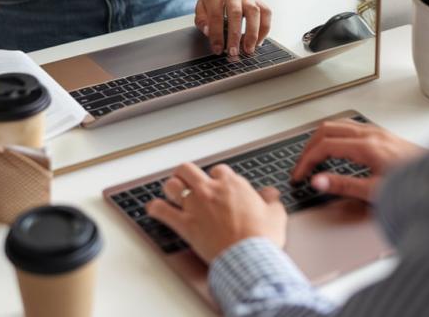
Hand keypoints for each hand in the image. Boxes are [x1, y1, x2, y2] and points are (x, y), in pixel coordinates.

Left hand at [146, 163, 286, 263]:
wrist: (250, 257)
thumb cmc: (262, 237)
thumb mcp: (275, 214)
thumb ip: (271, 200)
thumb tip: (270, 193)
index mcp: (232, 185)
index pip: (218, 170)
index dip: (216, 177)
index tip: (217, 185)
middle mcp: (210, 190)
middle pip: (188, 169)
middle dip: (185, 173)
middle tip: (186, 180)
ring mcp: (195, 206)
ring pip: (172, 185)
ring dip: (170, 188)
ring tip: (171, 192)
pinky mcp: (185, 224)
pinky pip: (163, 212)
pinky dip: (156, 210)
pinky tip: (153, 210)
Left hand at [195, 0, 270, 55]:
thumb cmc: (214, 1)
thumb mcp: (201, 7)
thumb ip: (202, 20)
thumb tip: (208, 32)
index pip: (216, 16)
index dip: (217, 35)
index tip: (217, 49)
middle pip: (236, 14)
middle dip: (235, 36)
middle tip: (233, 52)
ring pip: (254, 12)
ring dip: (252, 33)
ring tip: (248, 50)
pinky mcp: (259, 1)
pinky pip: (266, 14)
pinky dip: (264, 29)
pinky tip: (257, 42)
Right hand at [291, 120, 426, 201]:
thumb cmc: (415, 186)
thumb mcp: (375, 191)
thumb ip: (344, 186)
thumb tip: (318, 181)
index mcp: (367, 146)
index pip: (324, 146)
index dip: (306, 160)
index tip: (300, 175)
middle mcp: (372, 134)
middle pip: (327, 129)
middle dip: (309, 147)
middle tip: (302, 165)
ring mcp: (378, 133)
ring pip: (339, 125)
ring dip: (321, 138)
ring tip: (314, 157)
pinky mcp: (384, 136)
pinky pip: (351, 127)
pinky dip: (335, 136)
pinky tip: (337, 149)